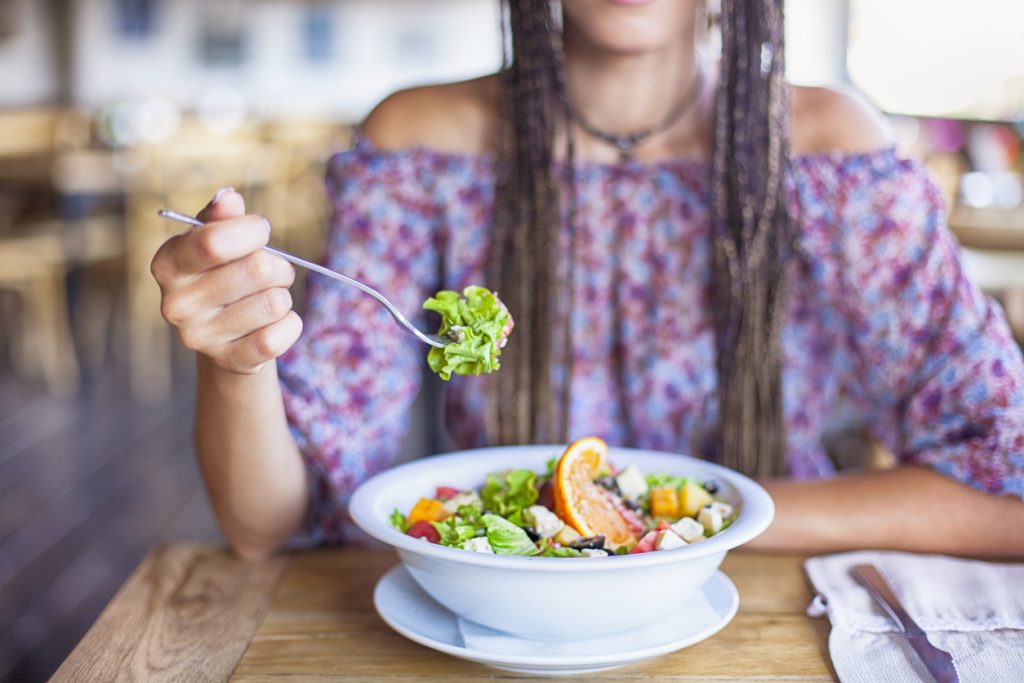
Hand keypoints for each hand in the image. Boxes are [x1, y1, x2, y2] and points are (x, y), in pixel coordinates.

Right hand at [150, 189, 301, 373]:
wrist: (228, 335)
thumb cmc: (225, 274)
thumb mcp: (219, 240)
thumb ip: (222, 217)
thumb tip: (228, 198)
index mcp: (167, 264)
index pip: (213, 241)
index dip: (252, 231)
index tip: (260, 231)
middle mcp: (175, 303)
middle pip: (258, 270)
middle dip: (278, 265)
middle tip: (272, 272)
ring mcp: (200, 337)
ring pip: (275, 302)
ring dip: (283, 296)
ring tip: (267, 298)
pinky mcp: (230, 361)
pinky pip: (280, 336)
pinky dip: (291, 324)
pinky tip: (275, 323)